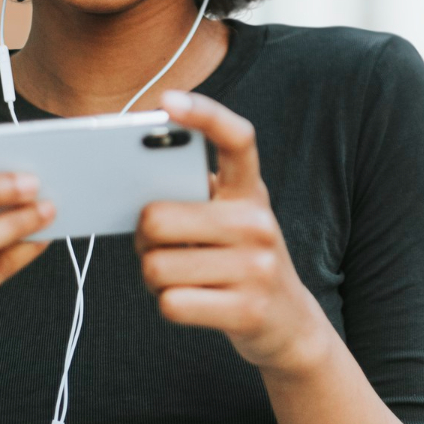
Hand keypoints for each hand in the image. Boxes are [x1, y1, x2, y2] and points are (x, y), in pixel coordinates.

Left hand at [135, 90, 329, 375]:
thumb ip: (196, 197)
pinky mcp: (246, 310)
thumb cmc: (239, 261)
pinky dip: (168, 304)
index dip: (204, 114)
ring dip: (153, 277)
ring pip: (156, 266)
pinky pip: (171, 303)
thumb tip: (135, 183)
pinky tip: (193, 301)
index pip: (236, 138)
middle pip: (158, 218)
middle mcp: (258, 222)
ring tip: (180, 276)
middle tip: (158, 244)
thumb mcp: (231, 220)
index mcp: (250, 191)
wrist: (288, 323)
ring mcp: (257, 268)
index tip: (168, 101)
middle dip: (143, 237)